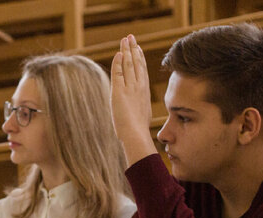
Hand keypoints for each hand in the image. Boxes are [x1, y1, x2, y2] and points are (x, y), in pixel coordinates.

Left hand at [110, 35, 156, 163]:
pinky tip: (118, 53)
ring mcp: (130, 88)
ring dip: (126, 50)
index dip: (139, 58)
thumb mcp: (142, 115)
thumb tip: (140, 111)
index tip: (138, 48)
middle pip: (136, 63)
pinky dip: (118, 62)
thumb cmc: (138, 131)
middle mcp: (139, 87)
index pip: (142, 70)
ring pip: (128, 65)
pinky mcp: (119, 92)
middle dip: (133, 49)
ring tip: (125, 40)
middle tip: (131, 37)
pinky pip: (118, 73)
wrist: (136, 134)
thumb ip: (140, 108)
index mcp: (144, 91)